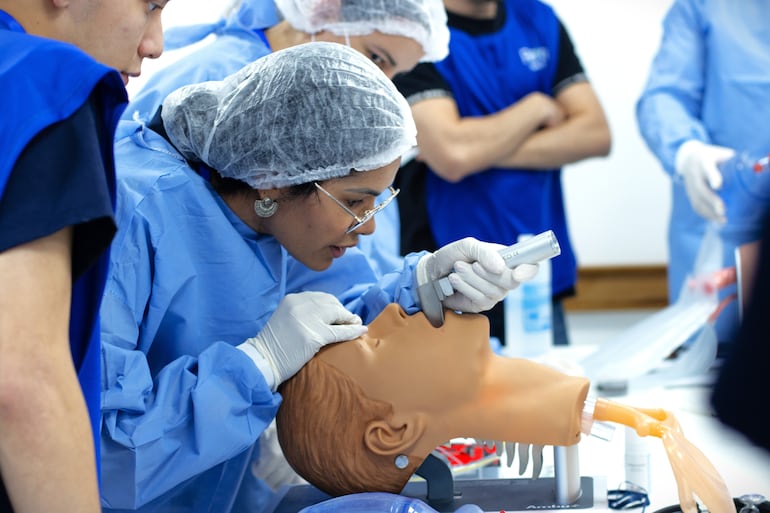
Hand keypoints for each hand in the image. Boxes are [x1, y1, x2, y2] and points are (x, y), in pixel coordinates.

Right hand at [242, 292, 365, 388]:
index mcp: (293, 299)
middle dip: (343, 311)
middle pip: (331, 304)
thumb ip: (303, 312)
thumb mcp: (286, 318)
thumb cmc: (276, 344)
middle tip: (352, 319)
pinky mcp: (314, 336)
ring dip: (350, 320)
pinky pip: (340, 332)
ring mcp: (308, 319)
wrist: (264, 360)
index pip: (321, 297)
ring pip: (338, 315)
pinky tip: (361, 331)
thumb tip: (330, 313)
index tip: (341, 313)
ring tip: (357, 324)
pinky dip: (353, 331)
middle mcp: (300, 305)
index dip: (334, 305)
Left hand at [416, 237, 537, 312]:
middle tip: (472, 264)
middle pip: (512, 282)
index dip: (529, 270)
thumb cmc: (451, 256)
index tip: (518, 273)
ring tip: (457, 269)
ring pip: (494, 291)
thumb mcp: (466, 246)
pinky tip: (455, 281)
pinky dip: (466, 288)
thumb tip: (500, 267)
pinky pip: (481, 299)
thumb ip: (484, 252)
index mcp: (506, 260)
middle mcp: (504, 278)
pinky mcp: (482, 305)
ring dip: (472, 279)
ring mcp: (494, 293)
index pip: (529, 267)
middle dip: (488, 273)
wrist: (432, 272)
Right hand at [675, 140, 734, 222]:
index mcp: (703, 159)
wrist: (688, 158)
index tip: (718, 186)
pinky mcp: (689, 193)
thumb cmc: (712, 156)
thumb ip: (732, 162)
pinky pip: (696, 205)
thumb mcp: (721, 153)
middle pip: (701, 188)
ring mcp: (689, 184)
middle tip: (722, 210)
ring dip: (709, 211)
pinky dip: (705, 213)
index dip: (712, 177)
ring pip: (697, 199)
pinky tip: (716, 219)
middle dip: (711, 200)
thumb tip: (753, 171)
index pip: (707, 168)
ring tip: (722, 219)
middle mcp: (694, 172)